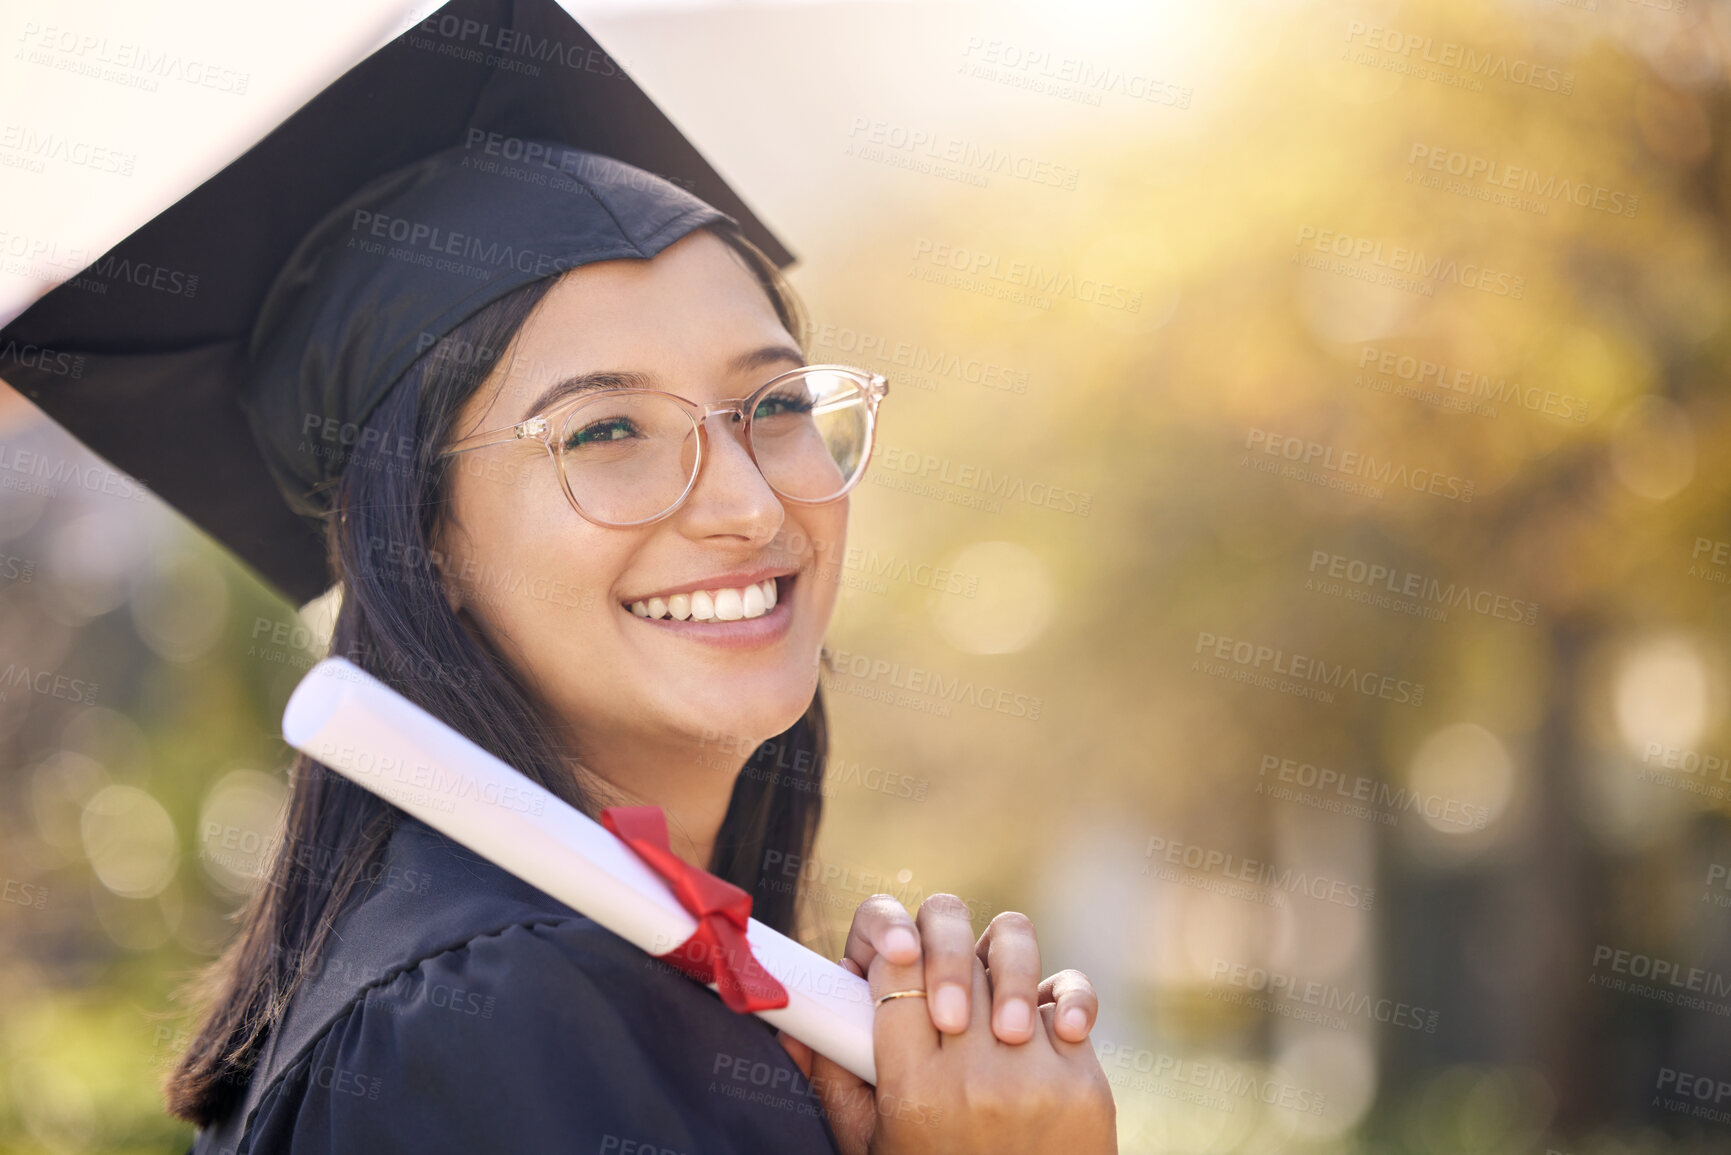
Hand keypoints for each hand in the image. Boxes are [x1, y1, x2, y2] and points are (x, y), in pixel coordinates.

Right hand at [777, 895, 1114, 1154]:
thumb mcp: (870, 1147)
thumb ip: (833, 1079)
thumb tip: (793, 1024)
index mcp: (912, 1092)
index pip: (894, 972)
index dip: (890, 948)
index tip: (894, 956)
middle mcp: (973, 1080)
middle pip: (953, 957)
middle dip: (943, 950)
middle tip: (943, 978)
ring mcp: (1034, 1078)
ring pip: (1011, 964)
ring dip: (1001, 968)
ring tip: (995, 1005)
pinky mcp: (1083, 1084)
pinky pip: (1068, 1000)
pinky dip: (1057, 998)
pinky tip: (1045, 1022)